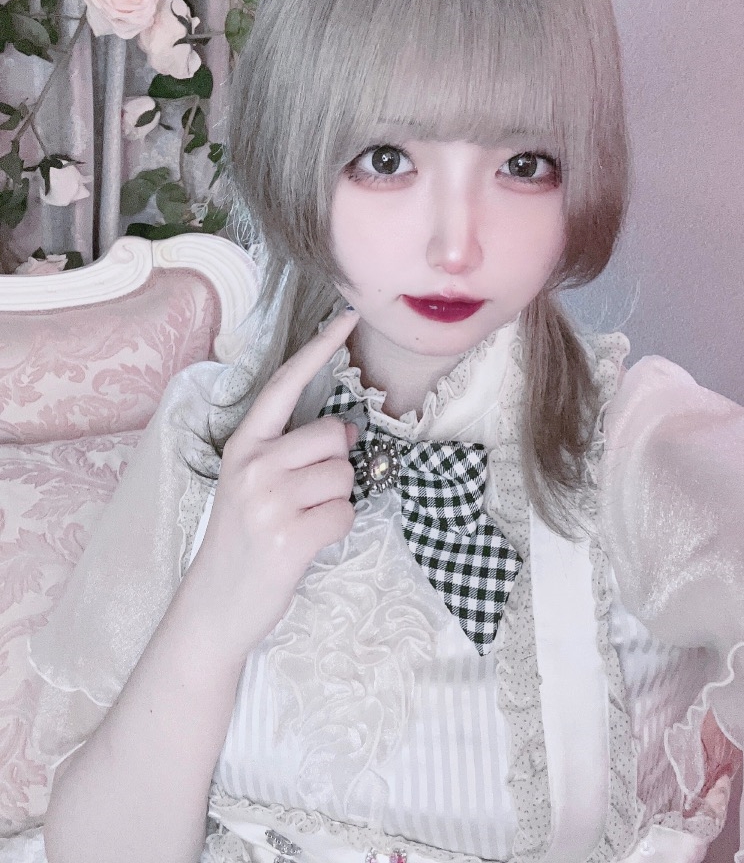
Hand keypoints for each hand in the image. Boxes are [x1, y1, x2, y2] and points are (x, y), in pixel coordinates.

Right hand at [188, 308, 359, 654]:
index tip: (347, 318)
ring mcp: (268, 500)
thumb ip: (290, 451)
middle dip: (337, 466)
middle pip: (334, 437)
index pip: (284, 385)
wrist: (215, 606)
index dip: (318, 350)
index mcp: (243, 446)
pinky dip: (337, 530)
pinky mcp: (287, 536)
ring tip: (302, 522)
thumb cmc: (242, 541)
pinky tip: (307, 544)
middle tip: (308, 496)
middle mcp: (252, 464)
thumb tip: (347, 432)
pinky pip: (345, 515)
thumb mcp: (254, 485)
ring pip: (345, 477)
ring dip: (336, 502)